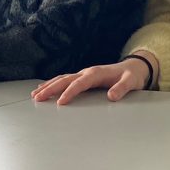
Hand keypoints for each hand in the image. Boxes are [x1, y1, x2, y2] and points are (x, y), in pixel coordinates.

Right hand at [31, 57, 151, 105]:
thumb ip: (122, 88)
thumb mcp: (131, 82)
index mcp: (96, 73)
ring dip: (48, 86)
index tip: (61, 102)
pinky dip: (53, 84)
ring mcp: (83, 74)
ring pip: (62, 79)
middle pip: (65, 79)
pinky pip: (65, 80)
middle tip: (38, 98)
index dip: (70, 92)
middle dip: (51, 88)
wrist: (133, 67)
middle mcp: (87, 72)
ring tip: (35, 94)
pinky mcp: (82, 77)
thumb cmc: (131, 76)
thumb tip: (112, 96)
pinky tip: (44, 89)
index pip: (80, 83)